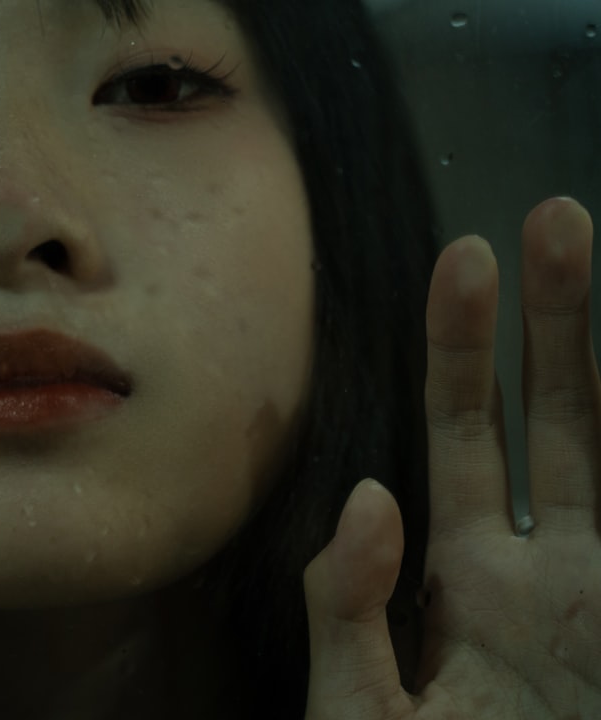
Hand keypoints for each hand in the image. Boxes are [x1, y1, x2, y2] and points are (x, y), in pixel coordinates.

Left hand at [302, 197, 600, 717]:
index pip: (467, 437)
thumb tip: (370, 497)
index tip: (468, 257)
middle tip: (556, 214)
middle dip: (561, 323)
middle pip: (560, 423)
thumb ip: (348, 615)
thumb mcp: (358, 716)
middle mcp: (549, 578)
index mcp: (468, 583)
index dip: (468, 349)